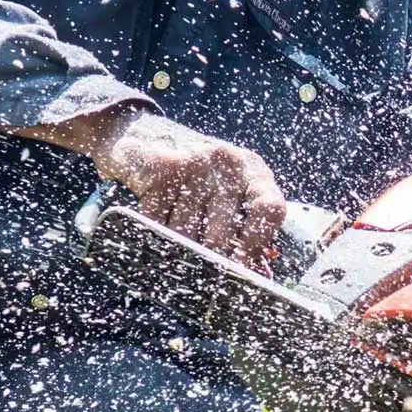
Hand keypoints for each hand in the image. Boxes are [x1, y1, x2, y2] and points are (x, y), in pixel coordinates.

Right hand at [92, 115, 286, 265]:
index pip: (270, 209)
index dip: (257, 244)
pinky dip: (153, 238)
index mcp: (253, 171)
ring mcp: (196, 163)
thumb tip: (260, 274)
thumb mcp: (227, 192)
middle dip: (209, 262)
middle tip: (201, 276)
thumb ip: (245, 229)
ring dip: (177, 252)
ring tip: (173, 255)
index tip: (243, 267)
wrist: (142, 134)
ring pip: (186, 234)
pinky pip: (157, 222)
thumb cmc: (193, 172)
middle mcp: (229, 163)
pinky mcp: (163, 168)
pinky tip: (152, 239)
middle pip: (223, 234)